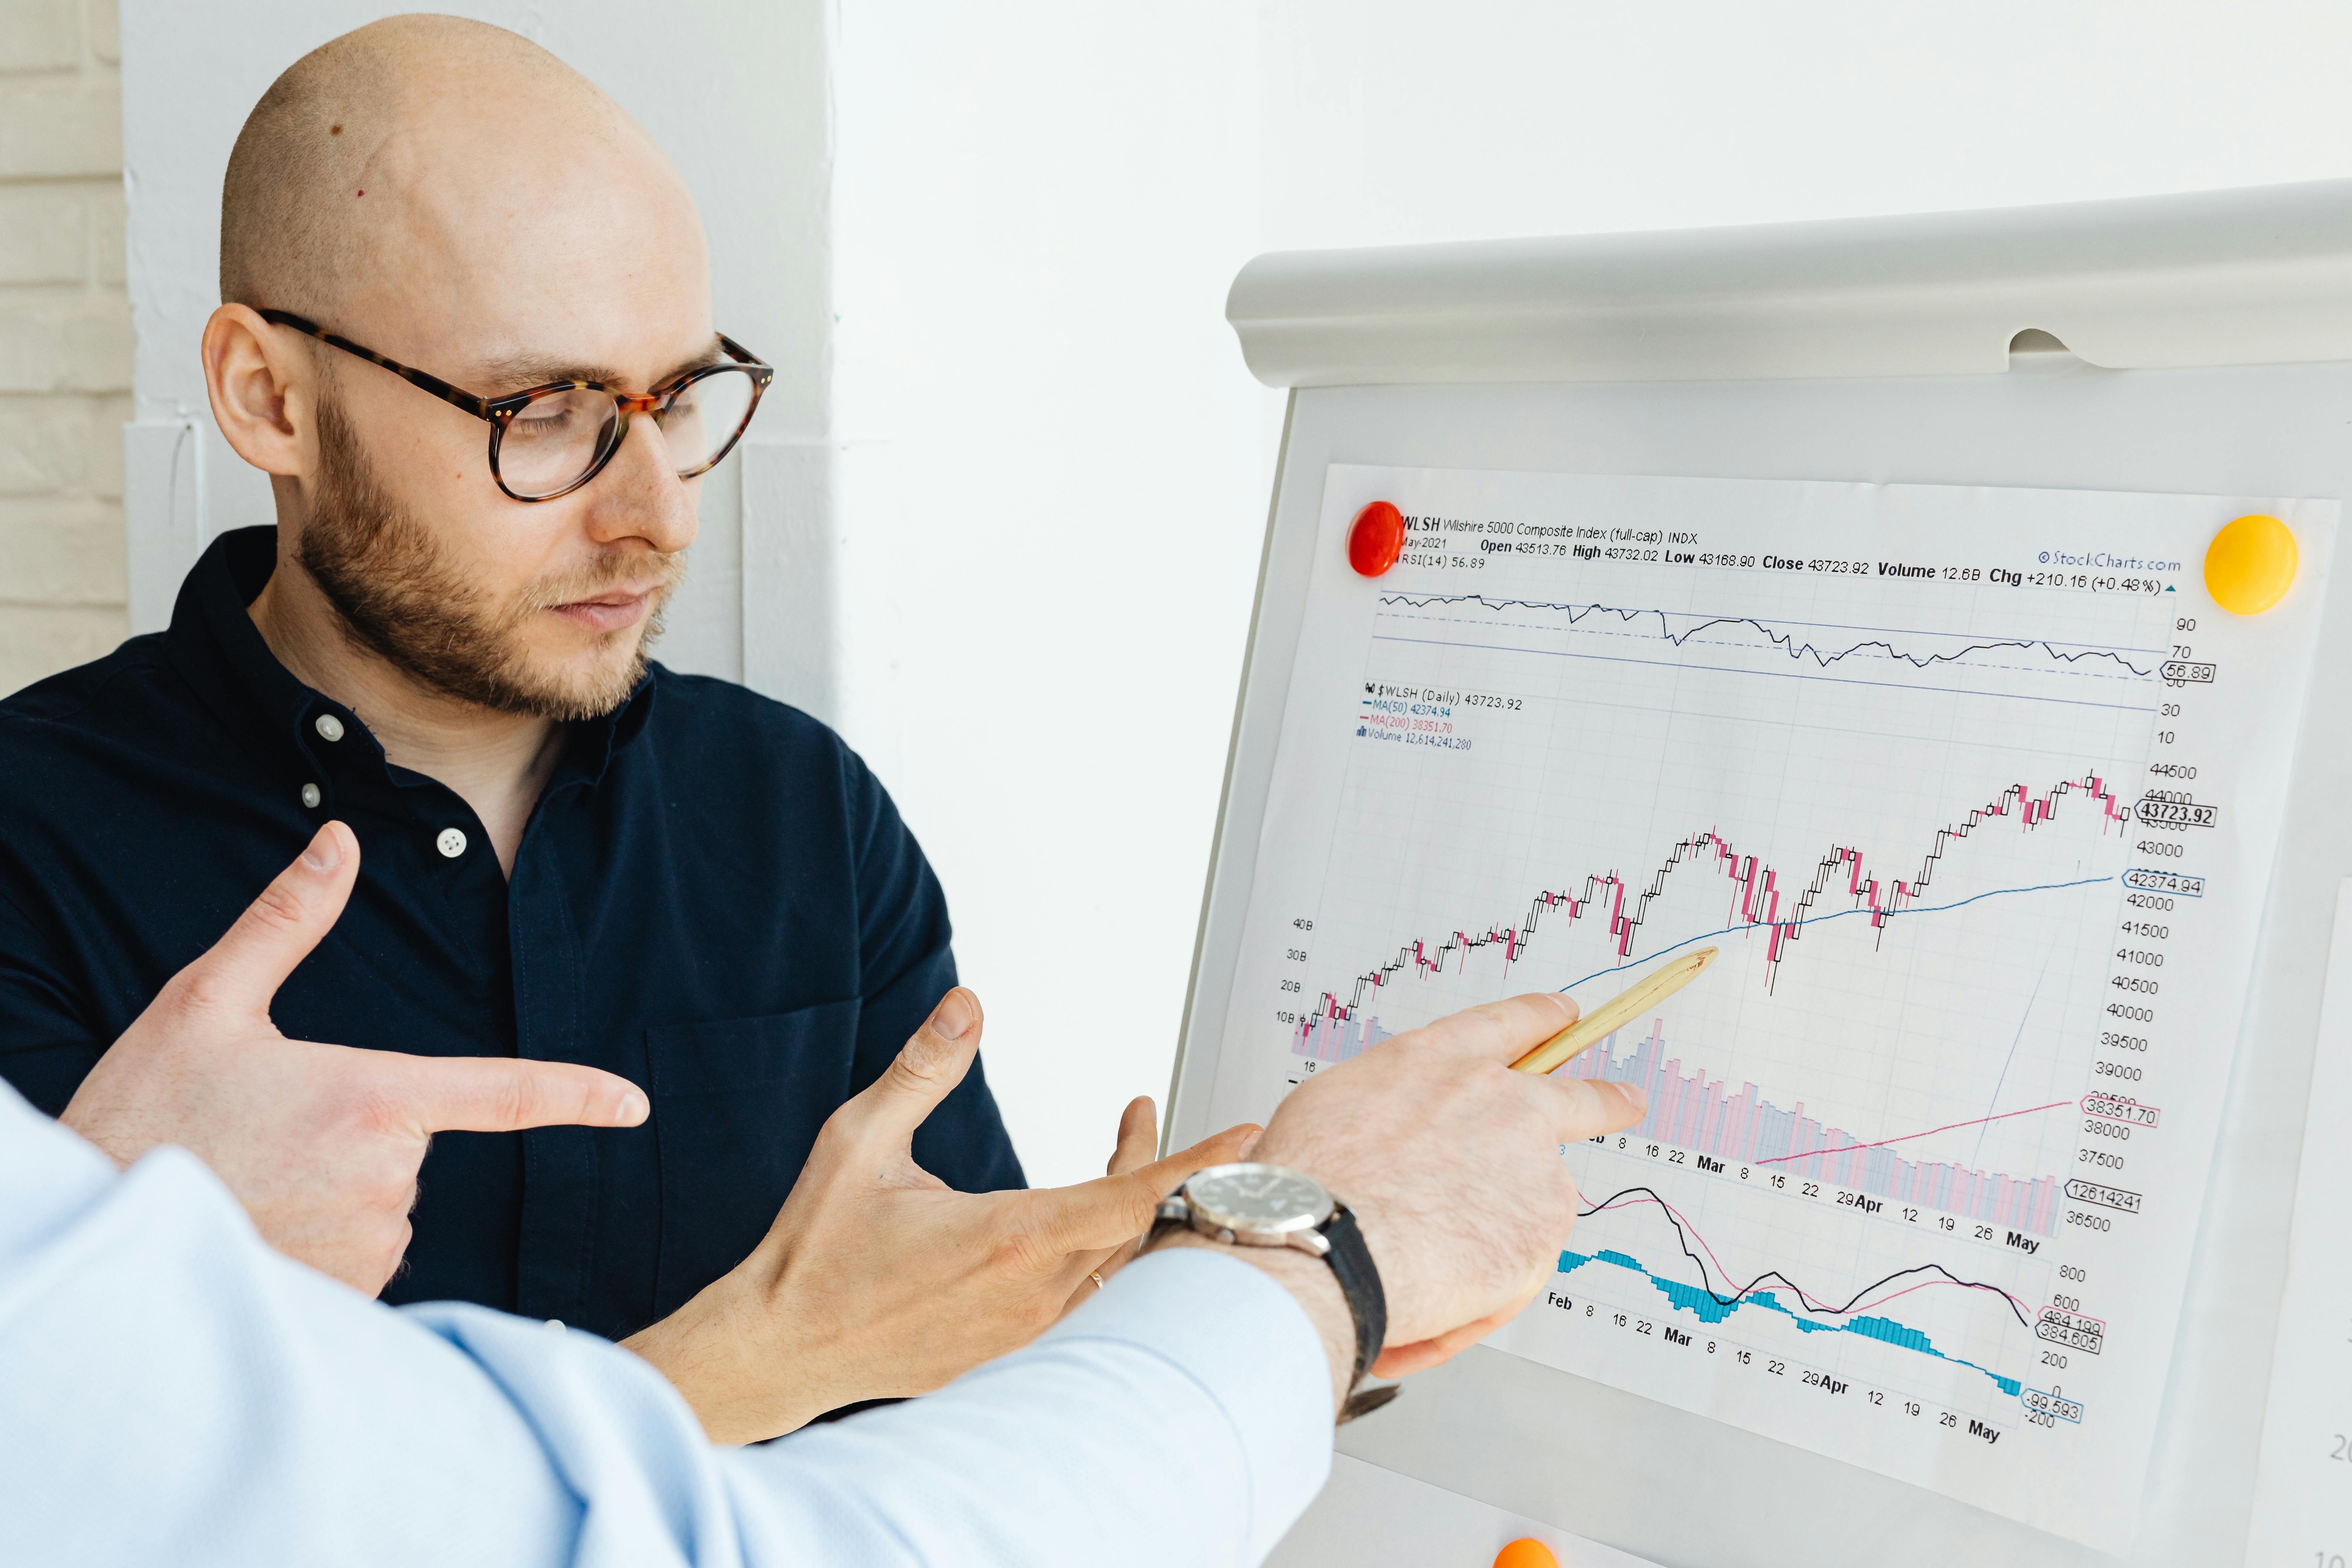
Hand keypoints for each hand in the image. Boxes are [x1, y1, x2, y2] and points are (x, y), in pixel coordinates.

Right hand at [59, 822, 648, 1293]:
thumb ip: (287, 921)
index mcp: (374, 1101)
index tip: (636, 1103)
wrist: (89, 1225)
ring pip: (380, 1198)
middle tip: (260, 1137)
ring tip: (249, 1183)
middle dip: (350, 1134)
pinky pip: (358, 1254)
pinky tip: (257, 1227)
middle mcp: (388, 1179)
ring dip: (329, 1187)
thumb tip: (338, 839)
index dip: (578, 1094)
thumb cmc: (142, 1114)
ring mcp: (370, 1246)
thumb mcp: (205, 1004)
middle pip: (406, 1142)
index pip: (507, 1092)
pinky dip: (317, 1237)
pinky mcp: (346, 1299)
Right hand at [622, 987, 1256, 1442]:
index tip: (1245, 1133)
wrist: (777, 1350)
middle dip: (1153, 1167)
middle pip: (1133, 1229)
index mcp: (1007, 1240)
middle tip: (1134, 1114)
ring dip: (1126, 1211)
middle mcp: (1030, 1297)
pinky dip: (1099, 1256)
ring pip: (1113, 1270)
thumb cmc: (814, 1252)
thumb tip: (968, 1004)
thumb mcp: (859, 1141)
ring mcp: (1023, 1338)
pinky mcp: (1007, 1359)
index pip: (1131, 1198)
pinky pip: (1083, 1306)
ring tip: (1117, 1150)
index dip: (1195, 1163)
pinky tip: (1075, 1224)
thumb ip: (921, 1068)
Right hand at [1154, 992, 1647, 1404]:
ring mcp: (1529, 1159)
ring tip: (1436, 1269)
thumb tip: (1400, 1142)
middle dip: (1606, 1101)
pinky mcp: (1546, 1220)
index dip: (1538, 1019)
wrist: (1322, 1238)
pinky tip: (1436, 1291)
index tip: (1561, 1016)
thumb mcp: (1334, 1110)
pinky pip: (1522, 1262)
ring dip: (1503, 1235)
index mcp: (1436, 1061)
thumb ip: (1394, 1115)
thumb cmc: (1309, 1181)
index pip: (1502, 1025)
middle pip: (1575, 1095)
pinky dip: (1489, 1284)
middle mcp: (1494, 1097)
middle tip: (1626, 1102)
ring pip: (1533, 1204)